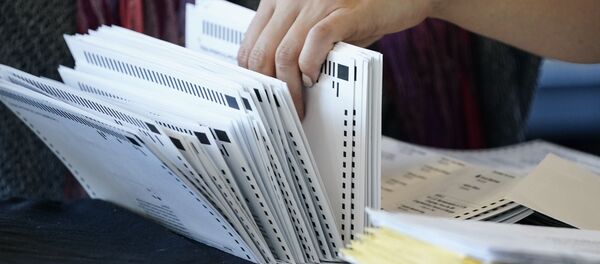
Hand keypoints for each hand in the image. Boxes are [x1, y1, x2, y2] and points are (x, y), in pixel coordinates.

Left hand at [237, 0, 434, 117]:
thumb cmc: (359, 12)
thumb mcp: (318, 24)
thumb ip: (296, 46)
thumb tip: (278, 87)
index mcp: (280, 0)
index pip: (250, 45)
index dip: (252, 77)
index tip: (262, 99)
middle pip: (263, 52)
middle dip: (270, 90)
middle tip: (282, 111)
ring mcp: (318, 2)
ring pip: (285, 53)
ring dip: (290, 88)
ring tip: (300, 106)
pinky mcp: (345, 11)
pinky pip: (316, 41)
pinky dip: (310, 65)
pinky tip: (314, 79)